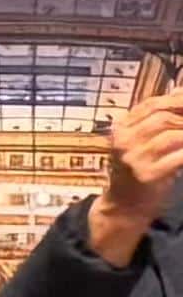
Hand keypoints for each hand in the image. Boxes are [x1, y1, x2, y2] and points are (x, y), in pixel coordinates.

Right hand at [91, 90, 182, 265]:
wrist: (123, 206)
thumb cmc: (136, 170)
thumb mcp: (140, 141)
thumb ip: (156, 118)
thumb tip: (180, 90)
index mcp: (120, 129)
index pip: (151, 104)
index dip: (177, 100)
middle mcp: (123, 141)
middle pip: (162, 116)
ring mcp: (133, 159)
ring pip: (171, 134)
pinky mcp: (147, 175)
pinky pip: (179, 156)